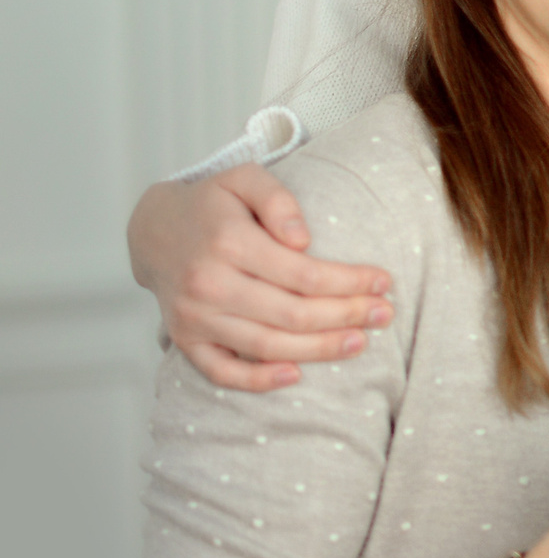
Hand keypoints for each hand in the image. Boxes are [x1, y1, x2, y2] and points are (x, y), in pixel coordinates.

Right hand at [128, 166, 393, 390]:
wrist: (154, 230)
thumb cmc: (213, 203)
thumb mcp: (244, 178)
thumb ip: (278, 199)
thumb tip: (303, 239)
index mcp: (228, 243)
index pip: (303, 273)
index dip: (349, 282)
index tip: (384, 281)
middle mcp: (207, 284)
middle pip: (291, 313)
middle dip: (346, 316)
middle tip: (385, 314)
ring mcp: (193, 317)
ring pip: (266, 345)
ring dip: (318, 349)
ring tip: (360, 342)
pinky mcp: (184, 339)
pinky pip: (222, 371)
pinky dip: (258, 380)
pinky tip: (296, 376)